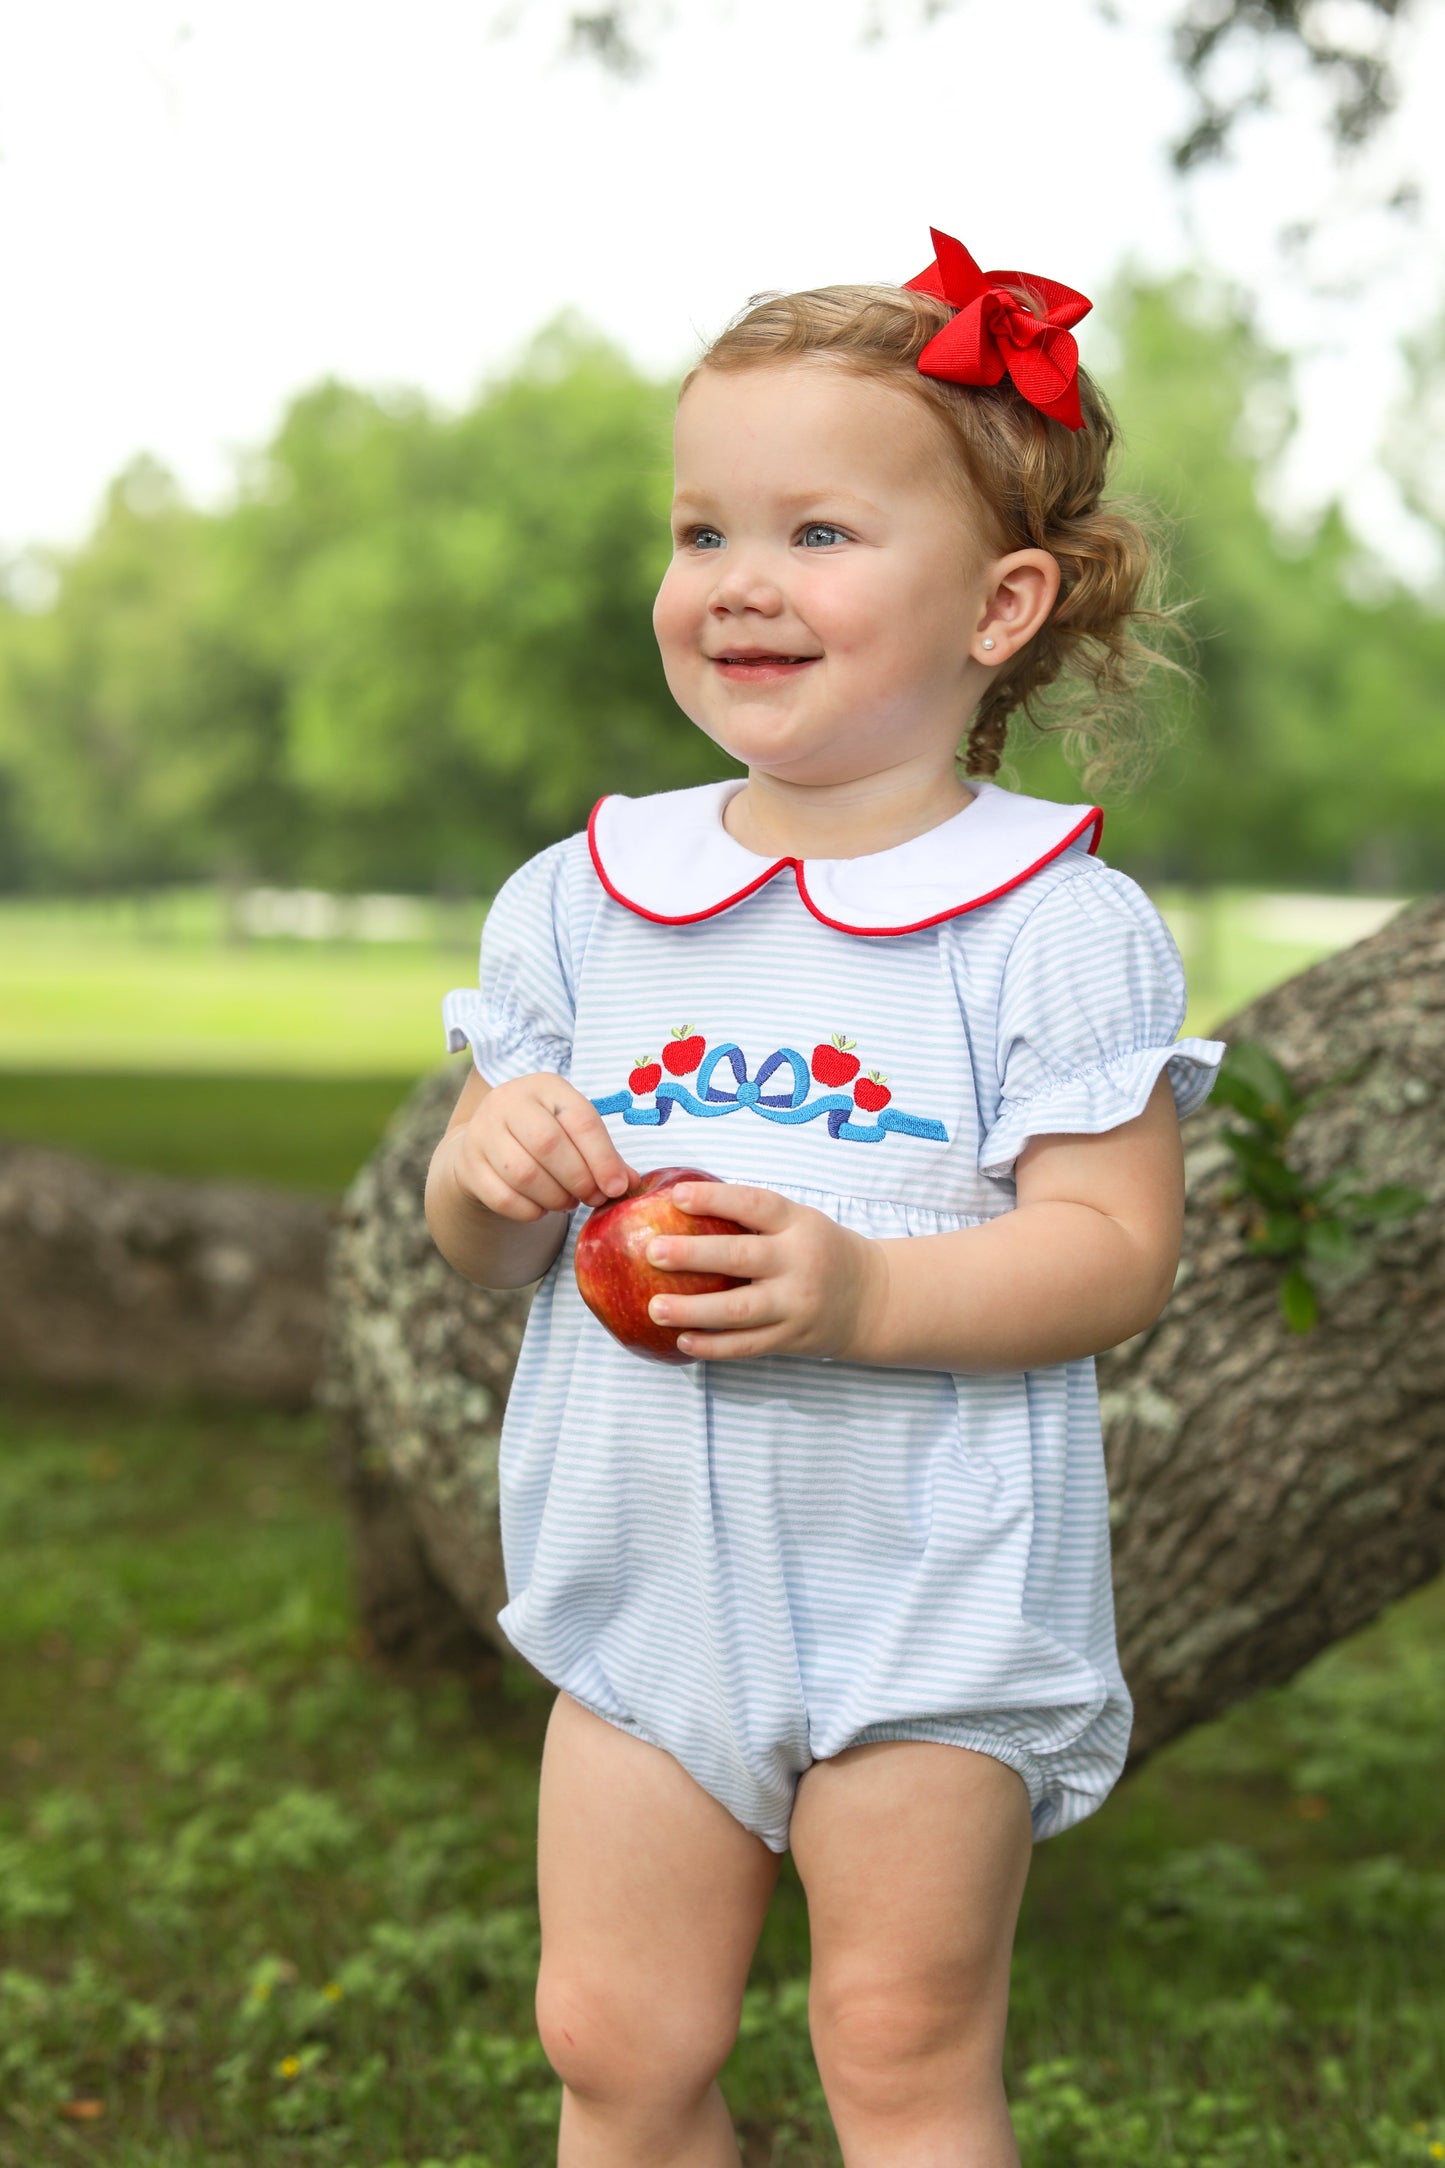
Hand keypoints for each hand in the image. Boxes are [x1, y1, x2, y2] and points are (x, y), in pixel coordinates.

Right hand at [452, 1073, 637, 1222]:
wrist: (485, 1146)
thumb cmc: (543, 1137)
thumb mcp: (573, 1134)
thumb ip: (603, 1156)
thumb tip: (629, 1184)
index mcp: (544, 1086)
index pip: (580, 1119)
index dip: (603, 1158)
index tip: (617, 1187)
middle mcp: (508, 1101)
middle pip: (548, 1144)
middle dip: (578, 1179)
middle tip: (593, 1198)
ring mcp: (482, 1132)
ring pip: (524, 1173)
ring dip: (555, 1198)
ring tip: (568, 1203)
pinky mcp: (468, 1166)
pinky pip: (503, 1198)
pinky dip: (530, 1211)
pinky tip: (542, 1209)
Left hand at [642, 1181, 887, 1361]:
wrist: (871, 1299)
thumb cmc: (819, 1251)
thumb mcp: (799, 1222)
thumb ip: (752, 1217)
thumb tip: (680, 1203)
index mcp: (799, 1224)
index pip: (755, 1205)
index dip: (715, 1200)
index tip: (676, 1197)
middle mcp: (799, 1263)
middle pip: (741, 1258)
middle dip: (694, 1255)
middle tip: (652, 1251)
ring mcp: (796, 1304)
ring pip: (740, 1310)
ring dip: (694, 1310)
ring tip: (655, 1307)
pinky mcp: (792, 1338)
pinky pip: (747, 1346)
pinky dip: (714, 1346)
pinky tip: (682, 1342)